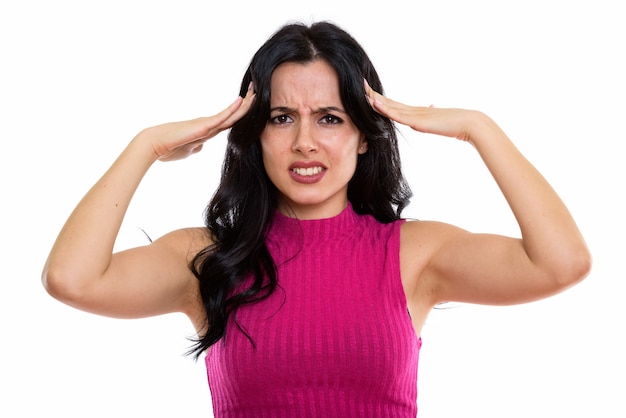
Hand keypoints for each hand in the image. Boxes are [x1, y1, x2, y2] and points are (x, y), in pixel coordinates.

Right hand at [140, 84, 255, 161]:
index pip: (229, 123)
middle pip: (233, 115)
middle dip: (246, 104)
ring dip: (244, 104)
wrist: (154, 145)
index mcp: (207, 131)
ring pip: (230, 114)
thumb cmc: (168, 148)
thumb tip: (201, 147)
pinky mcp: (202, 126)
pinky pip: (220, 117)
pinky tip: (241, 100)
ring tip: (255, 92)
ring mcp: (206, 124)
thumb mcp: (188, 151)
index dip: (241, 115)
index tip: (250, 106)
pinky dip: (232, 110)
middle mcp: (208, 125)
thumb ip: (196, 147)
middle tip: (256, 91)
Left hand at [364, 79, 486, 142]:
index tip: (367, 91)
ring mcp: (414, 114)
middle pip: (388, 101)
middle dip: (372, 94)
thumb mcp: (436, 120)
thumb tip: (430, 106)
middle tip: (359, 84)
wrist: (466, 123)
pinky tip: (374, 103)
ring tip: (362, 91)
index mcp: (415, 111)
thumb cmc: (453, 124)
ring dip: (374, 100)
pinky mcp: (417, 120)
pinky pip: (397, 114)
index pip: (392, 104)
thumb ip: (430, 114)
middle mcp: (412, 110)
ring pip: (389, 106)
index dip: (379, 98)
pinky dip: (384, 109)